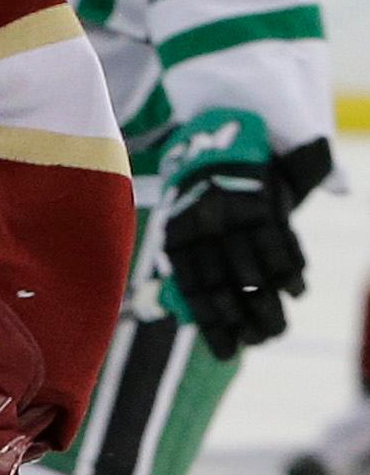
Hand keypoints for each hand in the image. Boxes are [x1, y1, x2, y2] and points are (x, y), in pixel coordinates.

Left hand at [158, 110, 306, 360]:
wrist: (216, 123)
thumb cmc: (202, 181)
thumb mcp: (189, 217)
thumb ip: (194, 259)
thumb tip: (180, 308)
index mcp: (176, 237)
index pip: (194, 291)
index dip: (212, 324)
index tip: (227, 352)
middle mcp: (200, 230)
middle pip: (225, 287)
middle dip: (245, 320)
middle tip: (262, 342)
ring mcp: (230, 216)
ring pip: (252, 272)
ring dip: (269, 303)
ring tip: (280, 328)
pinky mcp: (258, 198)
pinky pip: (277, 241)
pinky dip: (289, 268)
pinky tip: (298, 291)